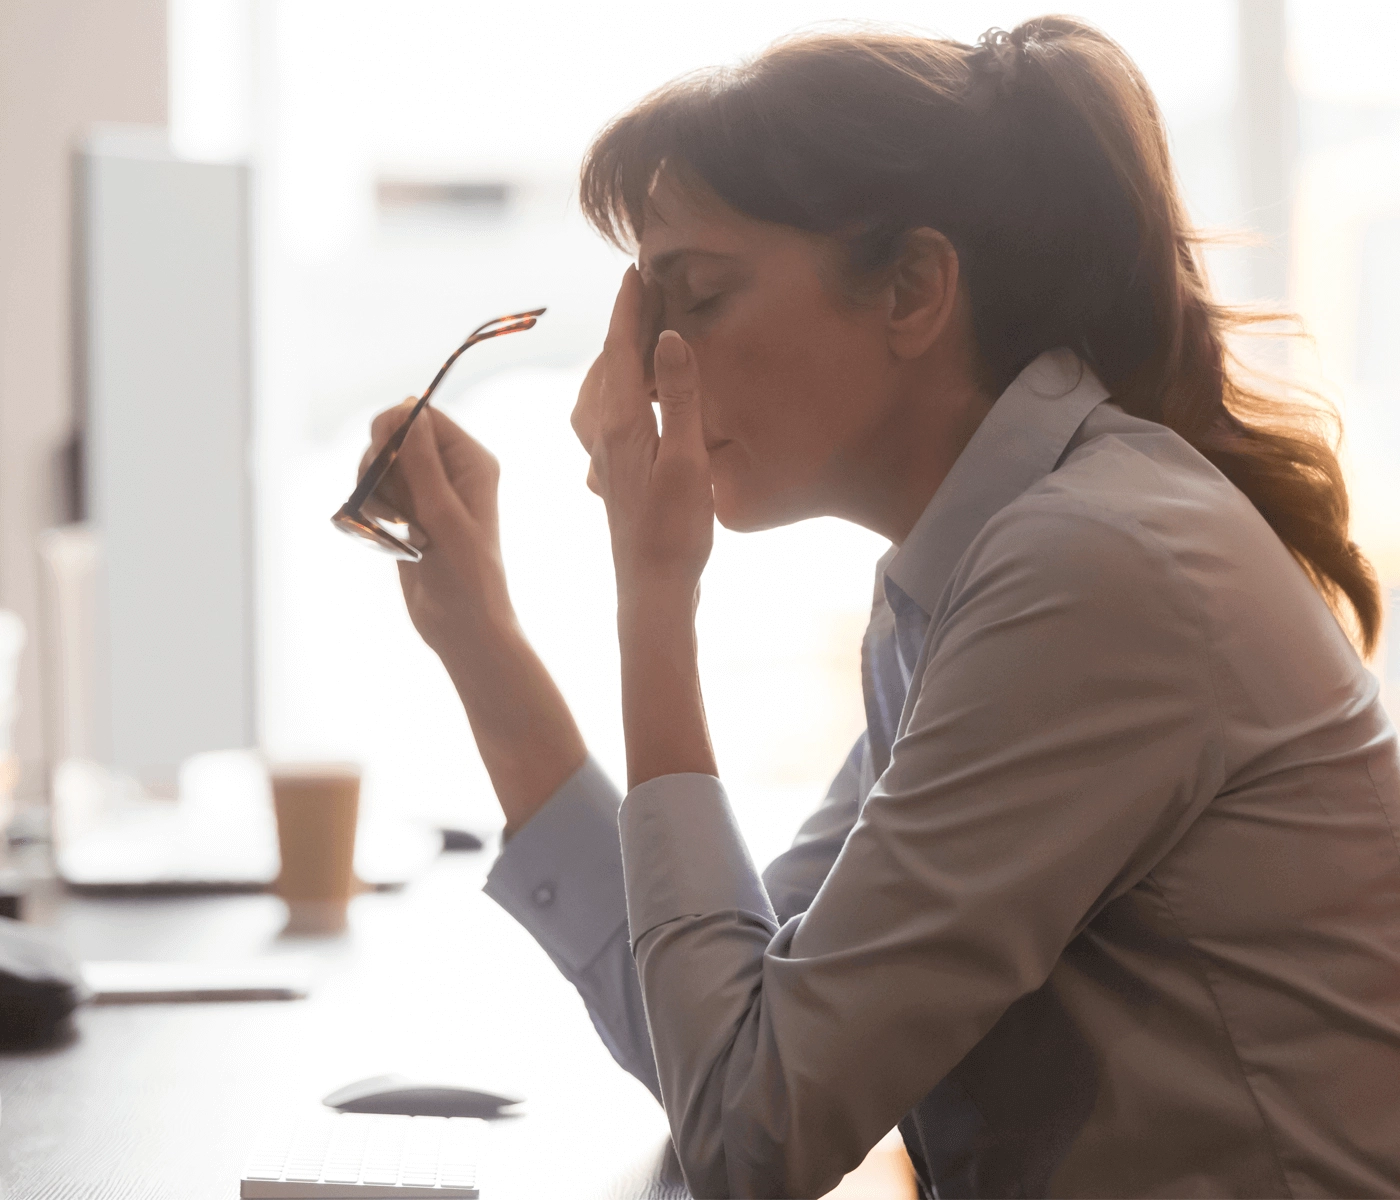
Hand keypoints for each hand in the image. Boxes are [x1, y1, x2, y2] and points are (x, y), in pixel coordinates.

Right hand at [357, 400, 511, 660]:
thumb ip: (423, 463)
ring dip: (373, 493)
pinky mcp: (408, 515)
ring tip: (392, 528)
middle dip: (379, 465)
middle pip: (394, 437)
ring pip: (380, 467)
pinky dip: (371, 511)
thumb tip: (410, 410)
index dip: (394, 427)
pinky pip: (375, 494)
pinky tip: (386, 538)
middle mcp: (451, 471)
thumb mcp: (443, 515)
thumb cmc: (466, 575)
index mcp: (471, 461)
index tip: (381, 457)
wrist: (463, 627)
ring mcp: (427, 492)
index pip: (424, 416)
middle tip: (388, 504)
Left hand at [571, 265, 713, 603]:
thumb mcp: (686, 462)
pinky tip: (633, 398)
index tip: (635, 270)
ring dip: (618, 356)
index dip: (629, 308)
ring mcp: (605, 455)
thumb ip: (680, 399)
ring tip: (641, 334)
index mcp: (620, 423)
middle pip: (607, 364)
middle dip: (624, 324)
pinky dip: (618, 389)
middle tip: (647, 291)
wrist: (651, 590)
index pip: (621, 349)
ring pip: (601, 389)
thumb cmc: (674, 533)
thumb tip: (670, 338)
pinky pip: (605, 413)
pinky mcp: (612, 473)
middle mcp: (603, 434)